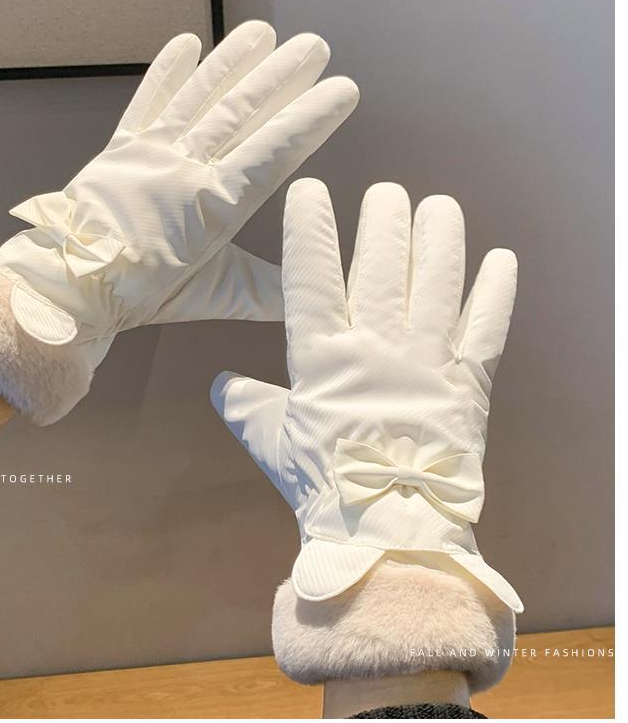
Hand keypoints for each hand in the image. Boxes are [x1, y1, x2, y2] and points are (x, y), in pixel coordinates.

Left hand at [0, 23, 358, 423]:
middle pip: (240, 112)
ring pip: (199, 97)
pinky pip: (147, 101)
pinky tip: (187, 43)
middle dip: (281, 75)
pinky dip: (167, 72)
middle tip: (314, 45)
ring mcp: (150, 152)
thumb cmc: (139, 292)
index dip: (308, 119)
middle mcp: (185, 170)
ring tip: (262, 31)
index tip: (341, 89)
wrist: (67, 283)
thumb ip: (262, 294)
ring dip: (232, 61)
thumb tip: (309, 297)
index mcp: (213, 208)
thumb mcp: (210, 297)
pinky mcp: (121, 145)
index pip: (271, 153)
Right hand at [211, 179, 521, 611]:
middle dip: (384, 220)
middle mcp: (377, 347)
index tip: (310, 191)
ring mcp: (427, 360)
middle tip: (387, 192)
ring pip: (438, 283)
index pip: (311, 278)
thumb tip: (221, 384)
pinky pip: (486, 327)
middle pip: (383, 267)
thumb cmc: (324, 484)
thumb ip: (247, 406)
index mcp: (323, 358)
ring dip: (440, 239)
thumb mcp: (273, 443)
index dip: (309, 230)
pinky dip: (496, 291)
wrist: (387, 531)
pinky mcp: (468, 381)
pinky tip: (501, 257)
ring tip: (438, 204)